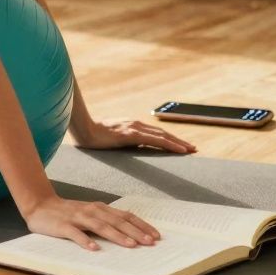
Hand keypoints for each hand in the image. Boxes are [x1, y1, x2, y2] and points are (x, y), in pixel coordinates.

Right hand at [24, 195, 161, 251]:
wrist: (39, 205)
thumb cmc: (67, 213)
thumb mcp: (90, 213)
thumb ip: (106, 221)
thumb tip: (131, 233)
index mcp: (100, 208)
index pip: (125, 216)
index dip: (141, 225)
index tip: (156, 236)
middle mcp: (91, 211)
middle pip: (116, 221)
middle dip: (135, 232)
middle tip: (149, 243)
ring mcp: (77, 217)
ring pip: (100, 226)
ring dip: (116, 235)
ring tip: (130, 245)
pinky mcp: (63, 225)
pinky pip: (75, 234)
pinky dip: (85, 240)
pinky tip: (94, 248)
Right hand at [72, 118, 196, 153]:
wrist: (82, 130)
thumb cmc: (93, 135)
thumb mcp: (111, 137)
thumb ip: (122, 140)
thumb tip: (130, 146)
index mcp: (131, 126)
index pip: (155, 133)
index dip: (170, 139)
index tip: (181, 146)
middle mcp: (136, 124)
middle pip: (163, 133)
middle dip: (179, 141)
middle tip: (193, 149)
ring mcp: (134, 128)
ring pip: (163, 136)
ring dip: (179, 143)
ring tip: (191, 150)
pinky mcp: (132, 135)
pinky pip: (155, 140)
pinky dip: (170, 144)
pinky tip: (180, 150)